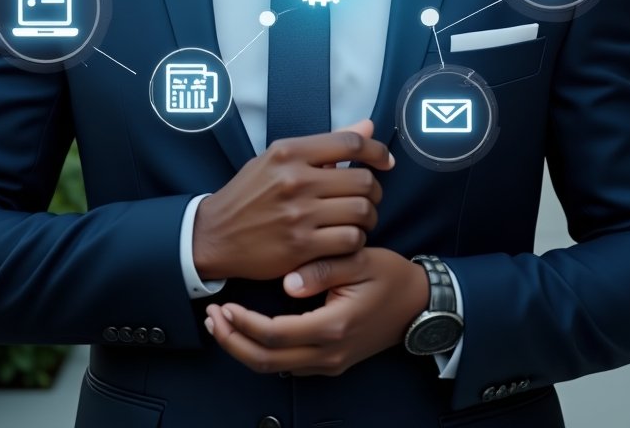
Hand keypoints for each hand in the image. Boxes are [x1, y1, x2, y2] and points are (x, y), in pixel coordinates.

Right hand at [192, 120, 393, 280]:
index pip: (350, 143)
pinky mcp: (301, 246)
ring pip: (361, 212)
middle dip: (374, 190)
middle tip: (367, 197)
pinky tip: (345, 238)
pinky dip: (356, 240)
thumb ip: (325, 145)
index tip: (385, 161)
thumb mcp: (278, 159)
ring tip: (358, 219)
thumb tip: (367, 126)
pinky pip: (350, 240)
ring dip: (368, 217)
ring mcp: (299, 214)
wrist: (214, 234)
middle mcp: (295, 179)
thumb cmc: (249, 194)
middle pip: (362, 180)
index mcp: (289, 152)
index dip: (377, 151)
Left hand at [204, 247, 428, 375]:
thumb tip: (287, 283)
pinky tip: (249, 330)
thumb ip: (323, 269)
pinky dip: (262, 351)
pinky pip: (288, 365)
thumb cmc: (389, 277)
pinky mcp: (330, 361)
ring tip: (222, 323)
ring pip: (275, 368)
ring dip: (244, 348)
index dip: (244, 323)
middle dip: (233, 341)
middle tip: (211, 317)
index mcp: (334, 326)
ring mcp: (330, 362)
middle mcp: (329, 352)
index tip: (224, 304)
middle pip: (267, 361)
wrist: (418, 304)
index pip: (275, 335)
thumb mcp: (360, 261)